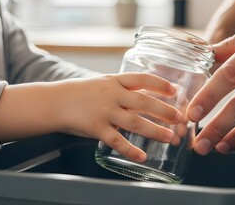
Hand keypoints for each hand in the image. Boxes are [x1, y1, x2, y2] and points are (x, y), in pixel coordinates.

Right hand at [0, 73, 182, 162]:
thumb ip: (124, 90)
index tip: (175, 90)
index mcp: (115, 81)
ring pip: (134, 121)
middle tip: (180, 118)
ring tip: (169, 137)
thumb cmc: (81, 92)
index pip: (142, 79)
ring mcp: (104, 111)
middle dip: (164, 110)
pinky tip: (142, 156)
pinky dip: (130, 150)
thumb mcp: (103, 83)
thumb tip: (148, 95)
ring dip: (154, 130)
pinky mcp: (95, 128)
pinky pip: (116, 141)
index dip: (160, 84)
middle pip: (144, 101)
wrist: (53, 101)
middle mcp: (112, 94)